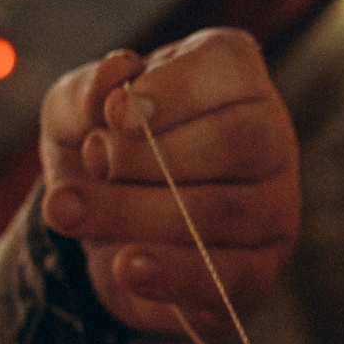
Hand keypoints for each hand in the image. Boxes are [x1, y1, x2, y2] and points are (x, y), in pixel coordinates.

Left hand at [38, 30, 300, 334]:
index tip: (115, 113)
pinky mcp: (261, 271)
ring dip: (136, 213)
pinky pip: (232, 276)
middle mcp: (272, 138)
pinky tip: (128, 267)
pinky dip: (175, 274)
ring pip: (224, 211)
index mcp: (235, 80)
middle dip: (152, 156)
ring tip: (68, 213)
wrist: (104, 233)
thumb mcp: (76, 113)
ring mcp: (275, 209)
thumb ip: (87, 92)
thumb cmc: (104, 153)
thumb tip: (118, 74)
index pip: (232, 67)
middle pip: (238, 141)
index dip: (177, 88)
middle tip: (94, 162)